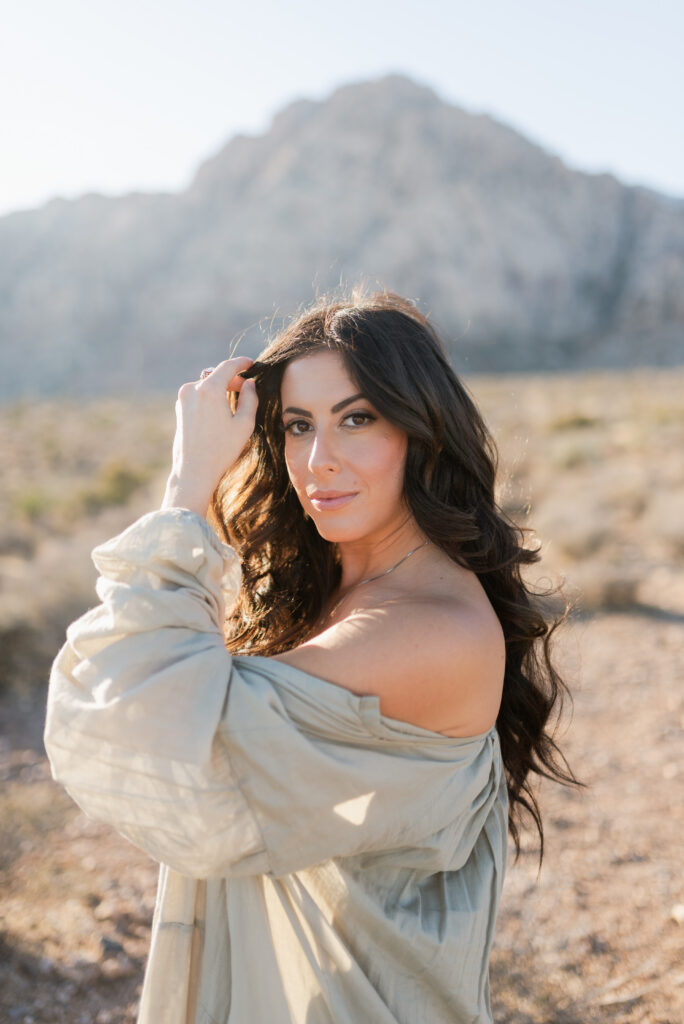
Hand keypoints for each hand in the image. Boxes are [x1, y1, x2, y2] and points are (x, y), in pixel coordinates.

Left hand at [161, 358, 257, 515]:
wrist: (194, 470)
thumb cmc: (222, 449)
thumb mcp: (244, 424)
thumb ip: (250, 398)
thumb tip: (249, 384)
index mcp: (209, 389)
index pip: (228, 366)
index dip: (242, 363)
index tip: (251, 363)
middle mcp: (193, 389)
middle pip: (217, 375)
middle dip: (233, 379)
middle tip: (247, 389)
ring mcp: (183, 398)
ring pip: (207, 385)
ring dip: (221, 389)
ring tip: (234, 403)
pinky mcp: (179, 408)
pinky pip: (199, 395)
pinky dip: (210, 397)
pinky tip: (220, 412)